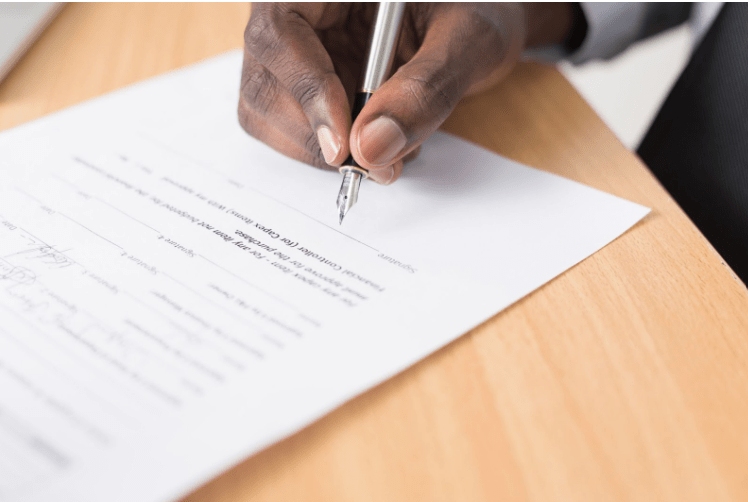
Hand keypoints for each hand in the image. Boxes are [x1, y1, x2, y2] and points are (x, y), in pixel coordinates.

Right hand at [239, 3, 571, 183]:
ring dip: (318, 149)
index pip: (281, 31)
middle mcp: (299, 11)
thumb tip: (372, 148)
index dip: (307, 92)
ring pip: (266, 110)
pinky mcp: (300, 83)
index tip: (343, 146)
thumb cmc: (476, 11)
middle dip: (314, 134)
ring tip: (385, 149)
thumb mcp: (469, 39)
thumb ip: (426, 89)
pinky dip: (326, 151)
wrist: (477, 22)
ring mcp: (294, 50)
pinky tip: (371, 140)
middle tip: (373, 163)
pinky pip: (288, 127)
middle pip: (263, 79)